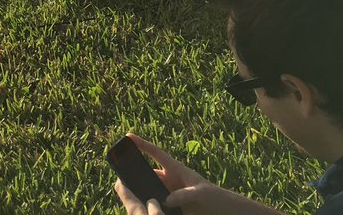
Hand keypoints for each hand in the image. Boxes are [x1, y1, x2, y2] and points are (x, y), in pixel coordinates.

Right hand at [117, 135, 284, 214]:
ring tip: (126, 192)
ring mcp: (170, 193)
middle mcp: (170, 180)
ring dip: (141, 190)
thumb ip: (185, 194)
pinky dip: (149, 204)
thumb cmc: (215, 197)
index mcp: (176, 169)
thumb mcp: (201, 194)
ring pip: (150, 188)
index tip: (128, 136)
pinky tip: (143, 208)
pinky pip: (156, 203)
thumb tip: (167, 200)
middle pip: (148, 172)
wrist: (223, 212)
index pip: (156, 153)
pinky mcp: (171, 206)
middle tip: (119, 171)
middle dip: (134, 171)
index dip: (142, 144)